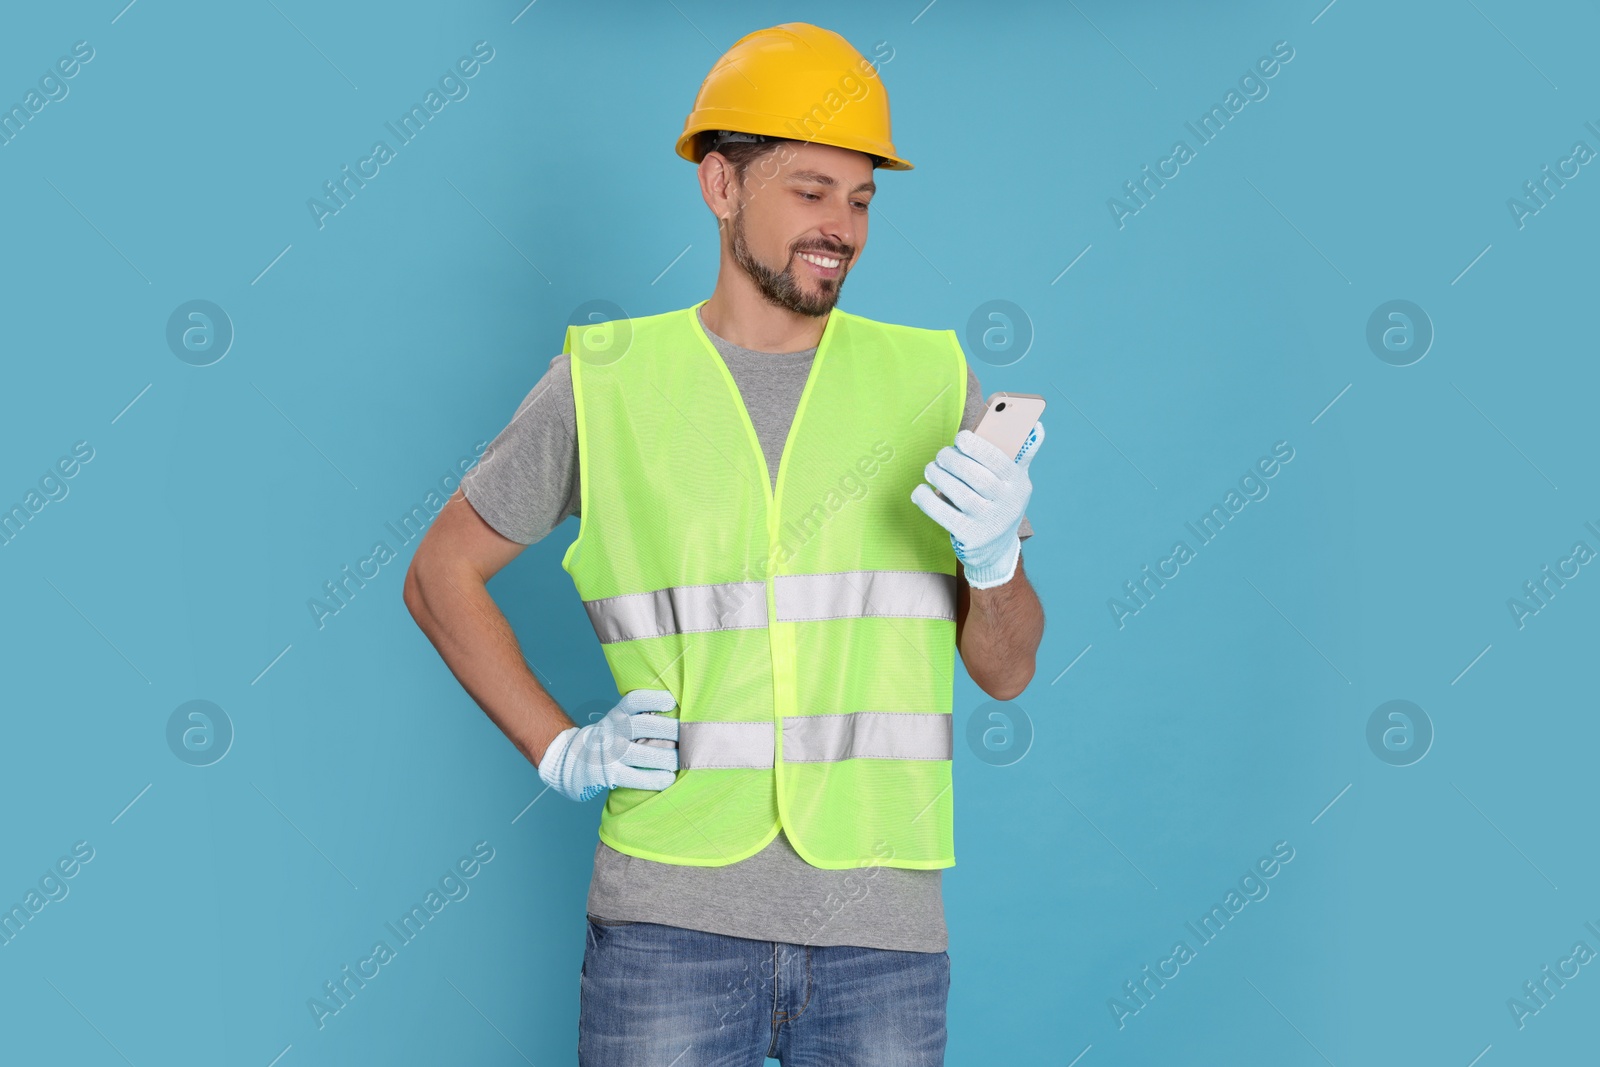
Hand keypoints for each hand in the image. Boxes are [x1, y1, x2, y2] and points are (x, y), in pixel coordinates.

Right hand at [536, 688, 678, 801]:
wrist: (572, 761)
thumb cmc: (609, 740)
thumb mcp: (618, 721)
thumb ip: (641, 717)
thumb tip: (680, 714)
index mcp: (617, 714)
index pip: (634, 701)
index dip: (653, 698)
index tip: (671, 701)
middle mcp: (612, 730)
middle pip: (642, 726)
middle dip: (669, 730)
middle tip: (689, 735)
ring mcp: (609, 752)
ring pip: (641, 754)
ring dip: (666, 757)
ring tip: (683, 760)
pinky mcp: (608, 774)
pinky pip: (634, 777)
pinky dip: (653, 779)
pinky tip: (668, 778)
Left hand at [910, 421, 1043, 588]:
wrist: (996, 549)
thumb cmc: (1001, 503)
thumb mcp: (1016, 480)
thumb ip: (1022, 453)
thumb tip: (1036, 427)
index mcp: (1018, 484)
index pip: (998, 460)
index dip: (977, 447)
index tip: (960, 437)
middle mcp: (1007, 504)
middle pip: (976, 477)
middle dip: (953, 460)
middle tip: (941, 455)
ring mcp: (988, 522)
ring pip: (959, 493)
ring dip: (939, 476)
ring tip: (931, 469)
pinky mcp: (970, 536)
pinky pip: (943, 515)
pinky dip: (927, 500)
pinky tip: (921, 491)